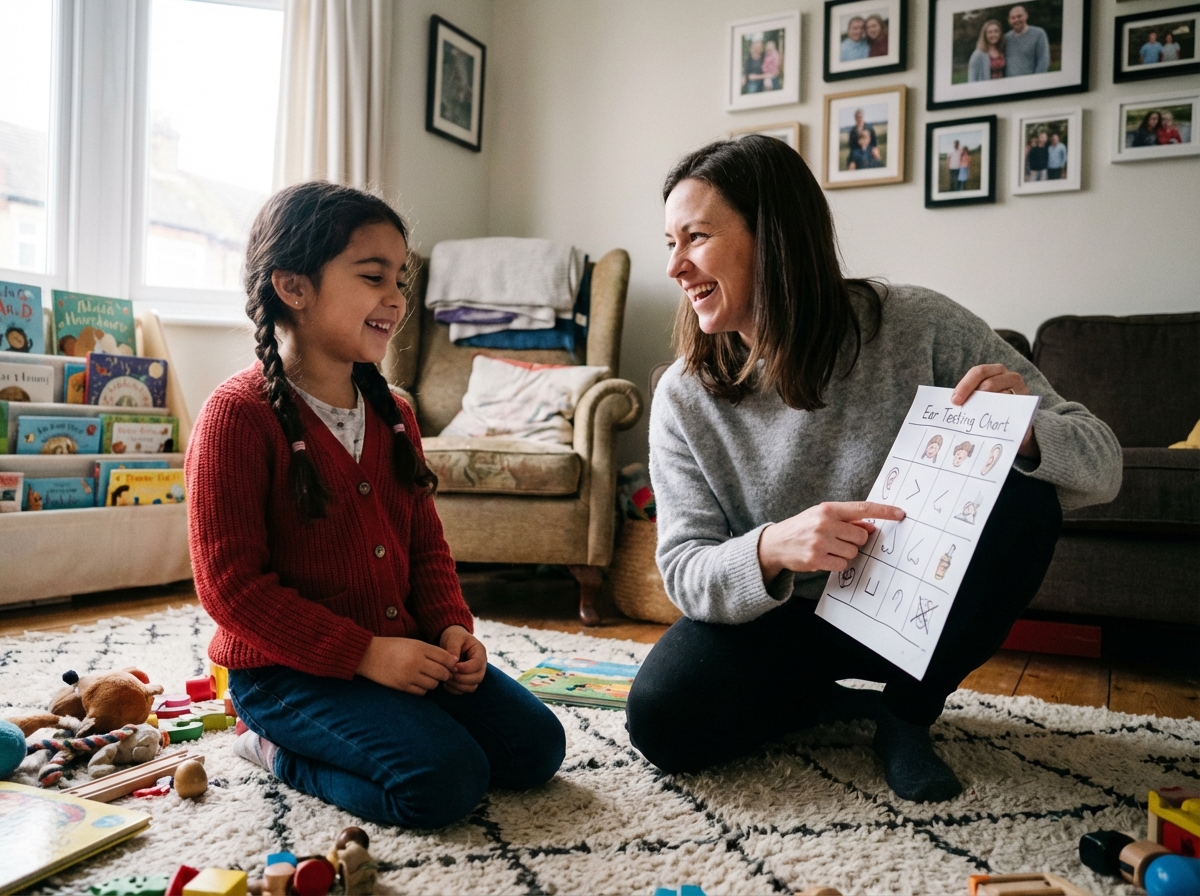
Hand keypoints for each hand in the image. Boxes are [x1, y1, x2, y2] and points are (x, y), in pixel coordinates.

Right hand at [355, 637, 455, 695]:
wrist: (368, 655)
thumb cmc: (393, 647)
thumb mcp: (413, 643)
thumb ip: (433, 651)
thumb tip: (453, 661)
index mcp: (419, 648)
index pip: (445, 658)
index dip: (451, 663)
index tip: (450, 665)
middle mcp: (416, 662)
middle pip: (442, 673)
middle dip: (444, 674)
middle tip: (441, 673)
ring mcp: (409, 675)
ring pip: (433, 684)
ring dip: (433, 682)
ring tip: (427, 676)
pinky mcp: (402, 686)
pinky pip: (422, 692)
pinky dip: (423, 688)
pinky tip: (417, 682)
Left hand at [439, 625, 486, 694]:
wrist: (453, 640)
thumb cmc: (454, 637)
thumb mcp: (453, 638)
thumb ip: (453, 648)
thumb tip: (454, 662)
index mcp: (480, 652)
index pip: (477, 664)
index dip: (465, 668)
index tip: (453, 666)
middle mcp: (481, 665)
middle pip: (477, 678)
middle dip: (461, 678)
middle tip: (448, 673)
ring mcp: (475, 674)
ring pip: (472, 687)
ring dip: (458, 685)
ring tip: (446, 678)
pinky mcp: (468, 681)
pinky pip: (464, 691)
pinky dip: (455, 689)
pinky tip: (446, 683)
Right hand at [757, 501, 905, 583]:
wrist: (775, 543)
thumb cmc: (802, 527)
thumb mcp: (821, 517)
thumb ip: (846, 520)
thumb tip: (870, 528)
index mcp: (828, 509)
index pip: (862, 508)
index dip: (884, 511)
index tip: (901, 514)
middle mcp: (825, 523)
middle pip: (861, 536)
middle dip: (855, 541)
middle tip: (839, 540)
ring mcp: (820, 542)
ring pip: (853, 552)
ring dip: (845, 553)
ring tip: (828, 548)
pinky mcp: (816, 559)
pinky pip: (842, 564)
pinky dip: (837, 563)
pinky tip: (823, 557)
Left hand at [951, 364, 1039, 457]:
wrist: (1013, 424)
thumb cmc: (990, 407)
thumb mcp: (980, 398)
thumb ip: (969, 397)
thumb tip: (953, 404)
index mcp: (994, 371)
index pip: (979, 372)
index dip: (965, 385)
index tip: (955, 401)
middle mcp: (1009, 376)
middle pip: (989, 382)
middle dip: (973, 394)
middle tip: (961, 407)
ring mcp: (1021, 390)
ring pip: (1003, 394)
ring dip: (987, 404)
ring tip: (975, 413)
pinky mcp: (1027, 405)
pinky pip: (1013, 408)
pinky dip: (1001, 414)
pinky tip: (991, 421)